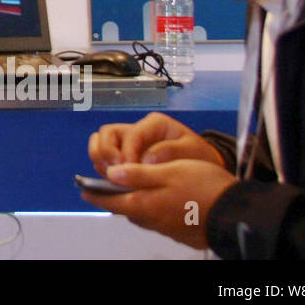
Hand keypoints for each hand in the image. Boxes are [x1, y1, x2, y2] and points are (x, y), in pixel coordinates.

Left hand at [81, 159, 236, 248]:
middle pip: (125, 208)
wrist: (235, 213)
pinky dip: (152, 208)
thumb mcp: (167, 171)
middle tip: (108, 186)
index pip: (109, 201)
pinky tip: (159, 200)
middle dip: (115, 197)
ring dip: (134, 202)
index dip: (94, 193)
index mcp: (142, 204)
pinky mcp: (180, 232)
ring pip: (142, 214)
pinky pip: (158, 219)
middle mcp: (150, 220)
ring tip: (132, 190)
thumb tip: (111, 173)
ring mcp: (165, 228)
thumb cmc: (202, 187)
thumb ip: (137, 173)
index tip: (83, 189)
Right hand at [88, 112, 224, 172]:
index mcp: (154, 124)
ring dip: (100, 160)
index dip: (128, 152)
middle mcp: (137, 130)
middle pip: (107, 133)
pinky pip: (104, 159)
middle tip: (115, 171)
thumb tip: (147, 159)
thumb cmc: (199, 156)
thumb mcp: (192, 152)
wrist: (203, 166)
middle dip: (106, 153)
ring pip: (100, 143)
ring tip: (110, 177)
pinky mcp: (124, 156)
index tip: (131, 169)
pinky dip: (103, 168)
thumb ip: (171, 152)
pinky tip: (112, 181)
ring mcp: (128, 143)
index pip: (131, 134)